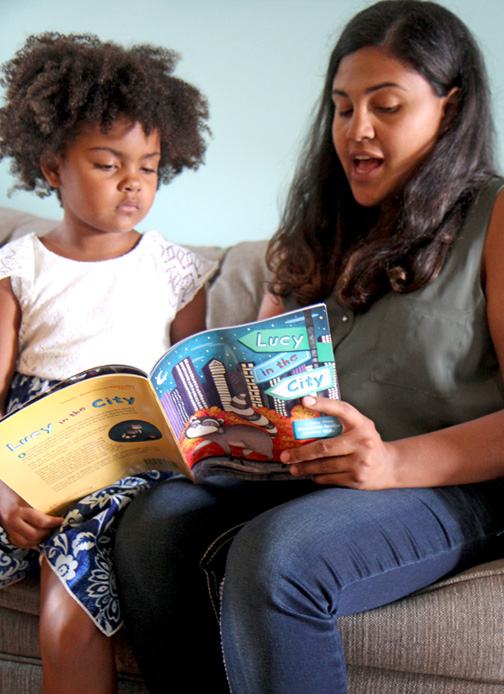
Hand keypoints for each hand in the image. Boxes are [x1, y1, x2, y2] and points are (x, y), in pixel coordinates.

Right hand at [0, 480, 62, 548]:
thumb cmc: (13, 491)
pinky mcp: (7, 533)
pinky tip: (37, 541)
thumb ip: (37, 502)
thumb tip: (55, 506)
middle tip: (54, 528)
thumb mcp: (26, 495)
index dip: (53, 523)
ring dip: (39, 540)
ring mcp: (9, 529)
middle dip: (47, 533)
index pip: (41, 521)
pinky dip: (29, 544)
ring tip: (47, 534)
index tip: (61, 520)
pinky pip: (19, 543)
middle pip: (34, 535)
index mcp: (19, 511)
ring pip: (26, 542)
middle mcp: (13, 522)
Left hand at [280, 396, 397, 488]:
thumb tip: (307, 414)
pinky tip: (310, 475)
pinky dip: (317, 477)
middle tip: (286, 456)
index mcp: (362, 424)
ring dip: (305, 468)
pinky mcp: (357, 479)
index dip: (323, 404)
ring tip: (293, 468)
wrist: (389, 466)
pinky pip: (329, 478)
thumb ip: (340, 421)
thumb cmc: (366, 443)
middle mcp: (362, 442)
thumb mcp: (360, 427)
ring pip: (324, 466)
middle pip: (324, 448)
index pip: (342, 409)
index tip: (305, 401)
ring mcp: (360, 462)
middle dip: (301, 453)